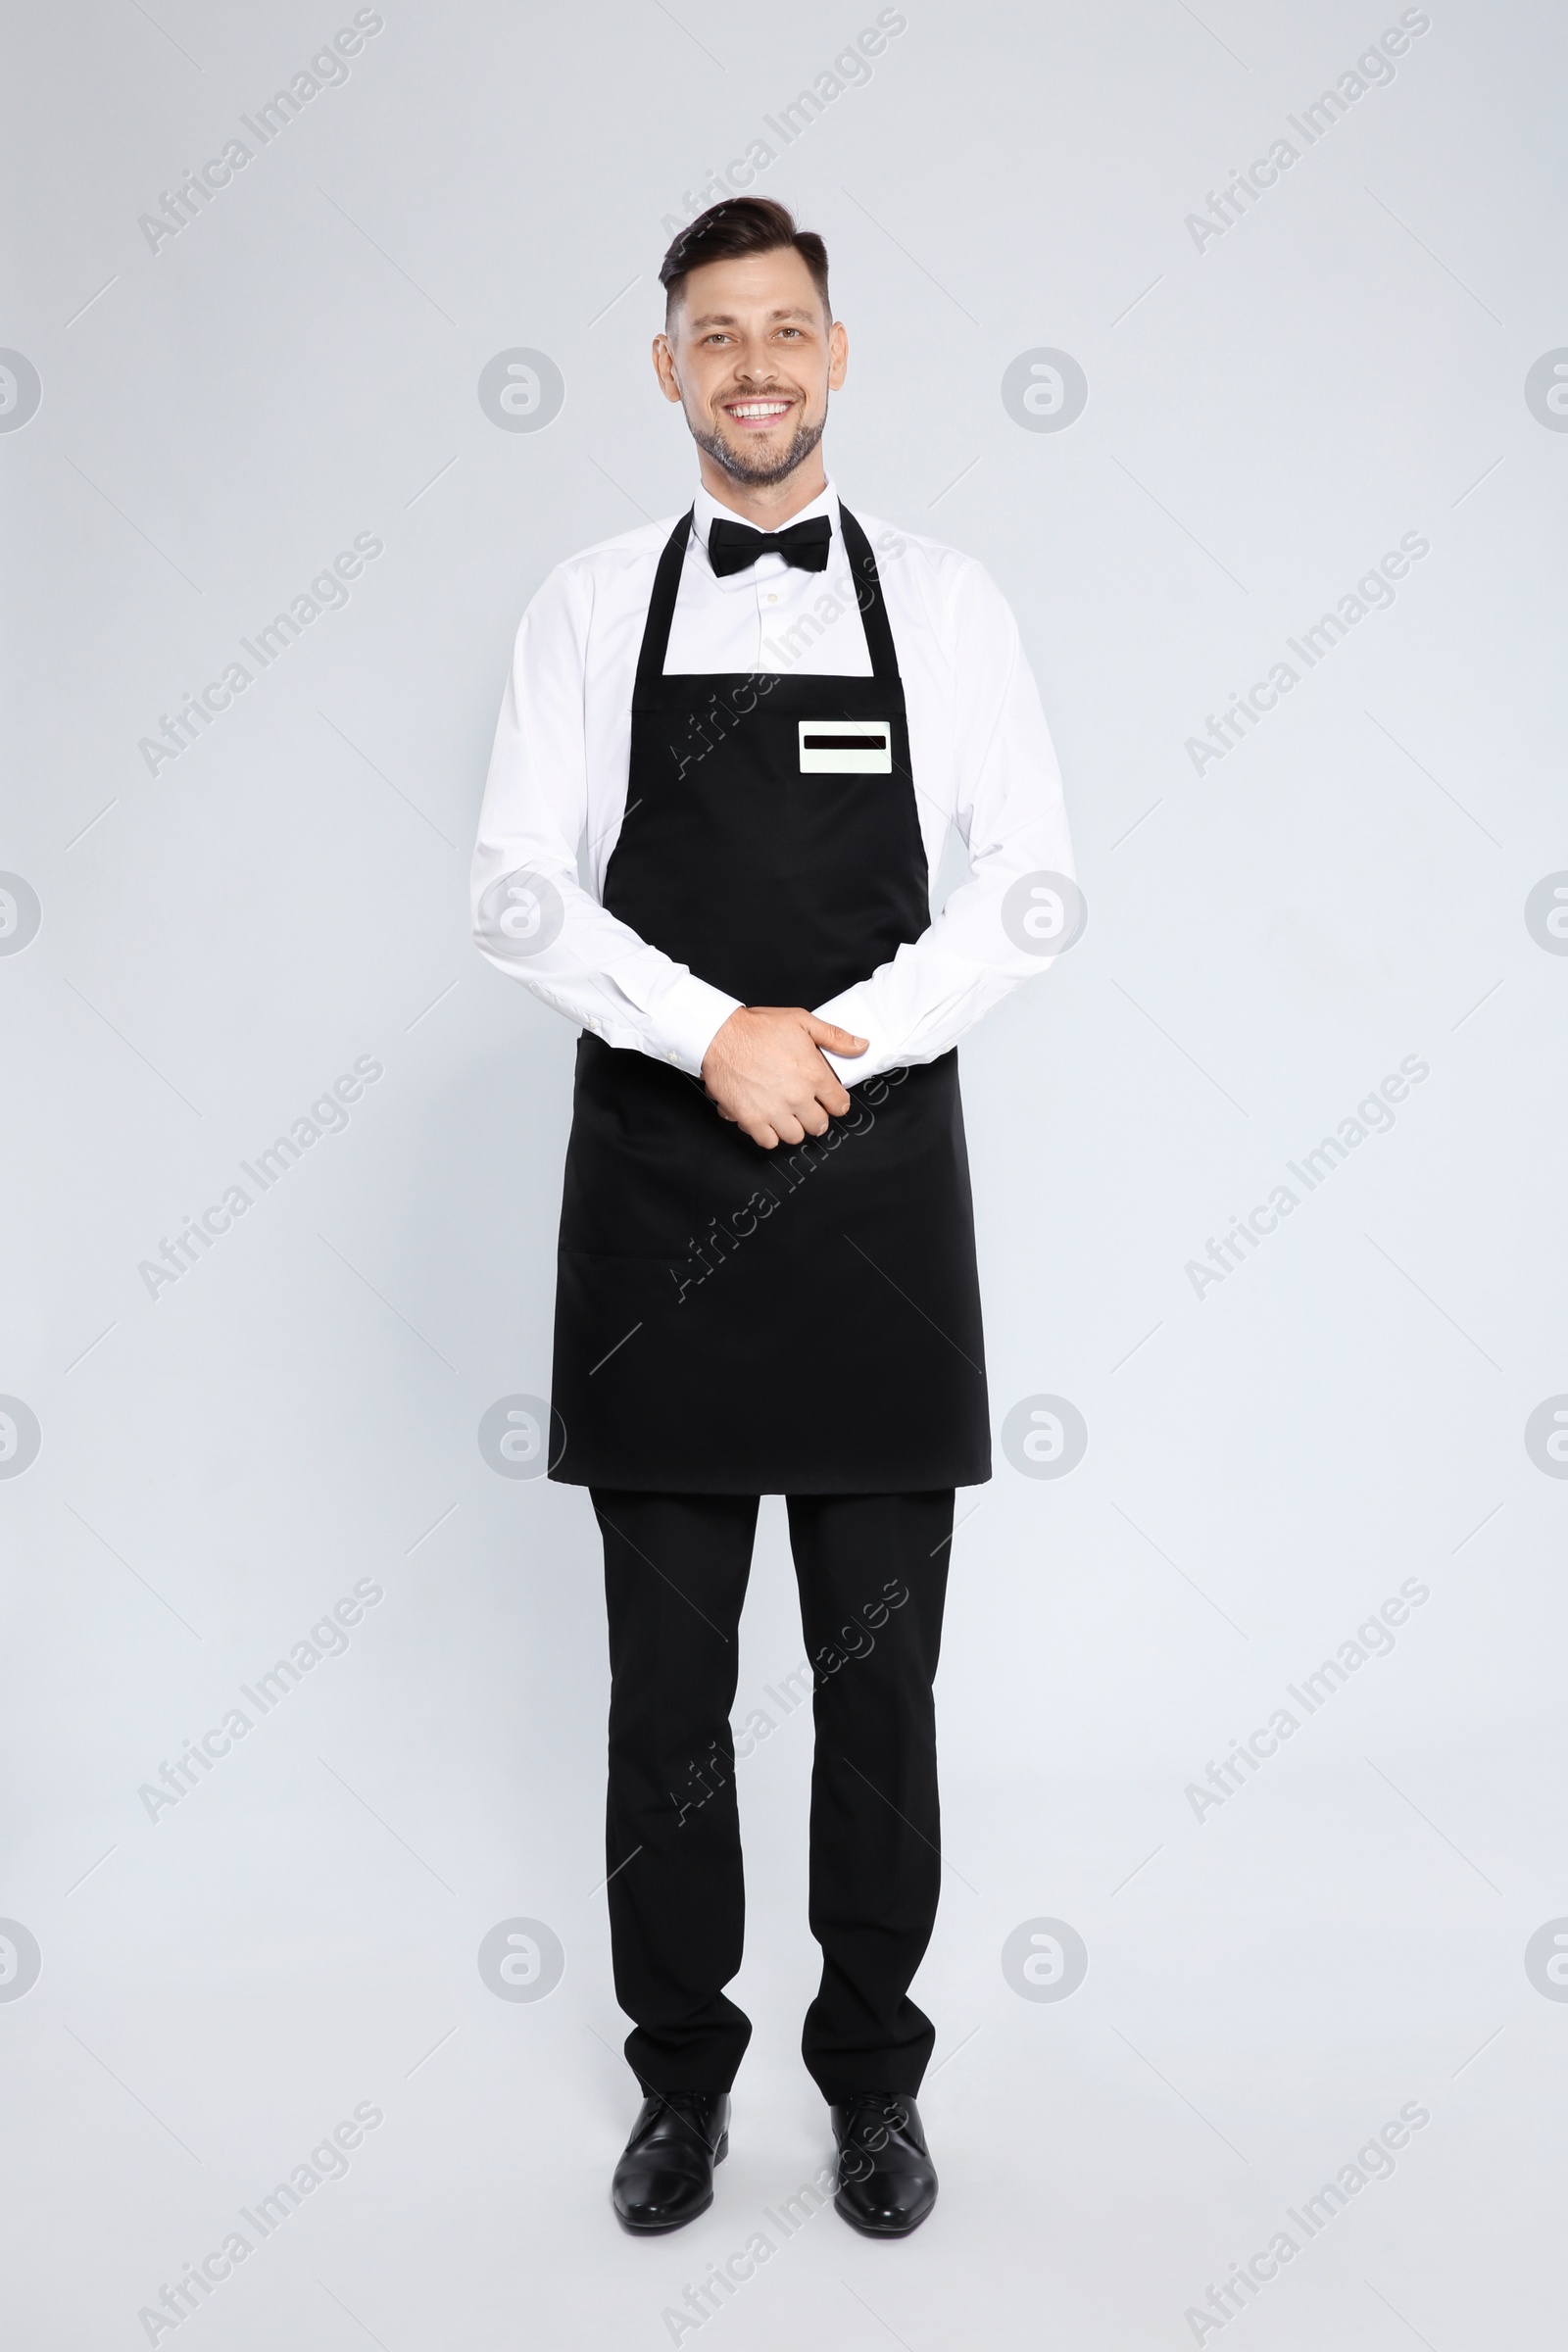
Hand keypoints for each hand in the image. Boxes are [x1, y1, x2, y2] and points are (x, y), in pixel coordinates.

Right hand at [700, 1006, 867, 1148]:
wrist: (719, 1036)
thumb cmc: (757, 1029)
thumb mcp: (802, 1021)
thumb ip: (835, 1037)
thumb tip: (861, 1046)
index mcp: (813, 1075)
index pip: (839, 1104)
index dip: (836, 1102)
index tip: (830, 1101)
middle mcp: (797, 1097)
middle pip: (819, 1125)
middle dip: (815, 1117)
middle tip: (807, 1108)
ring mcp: (774, 1111)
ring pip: (796, 1137)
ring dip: (793, 1127)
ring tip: (786, 1115)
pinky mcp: (752, 1120)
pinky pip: (769, 1142)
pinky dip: (769, 1135)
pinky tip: (767, 1120)